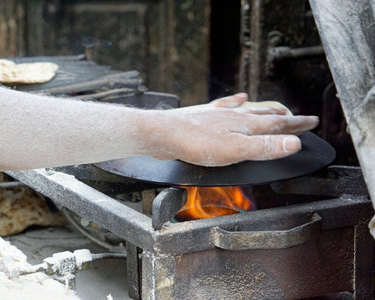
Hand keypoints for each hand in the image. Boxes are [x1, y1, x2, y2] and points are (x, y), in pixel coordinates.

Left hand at [148, 93, 318, 166]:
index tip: (312, 122)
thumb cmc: (196, 143)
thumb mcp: (236, 150)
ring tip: (273, 109)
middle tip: (297, 118)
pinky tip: (236, 99)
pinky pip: (226, 106)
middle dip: (284, 118)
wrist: (165, 134)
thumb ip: (264, 147)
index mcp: (245, 126)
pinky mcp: (205, 116)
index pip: (278, 125)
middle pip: (265, 116)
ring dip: (263, 111)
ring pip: (248, 110)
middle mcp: (234, 116)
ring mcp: (219, 114)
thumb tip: (293, 144)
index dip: (297, 125)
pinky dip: (235, 102)